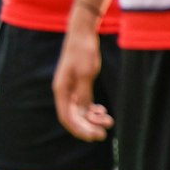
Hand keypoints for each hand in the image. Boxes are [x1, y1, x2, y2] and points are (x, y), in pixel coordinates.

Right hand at [52, 19, 112, 141]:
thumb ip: (84, 94)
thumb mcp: (86, 73)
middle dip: (88, 127)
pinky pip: (83, 103)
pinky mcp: (78, 84)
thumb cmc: (83, 51)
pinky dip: (92, 110)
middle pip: (73, 117)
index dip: (79, 129)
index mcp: (61, 90)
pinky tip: (103, 111)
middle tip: (104, 134)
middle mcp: (63, 92)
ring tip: (109, 121)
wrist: (82, 33)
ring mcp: (70, 89)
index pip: (67, 117)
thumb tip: (83, 113)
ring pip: (79, 111)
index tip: (94, 136)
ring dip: (93, 119)